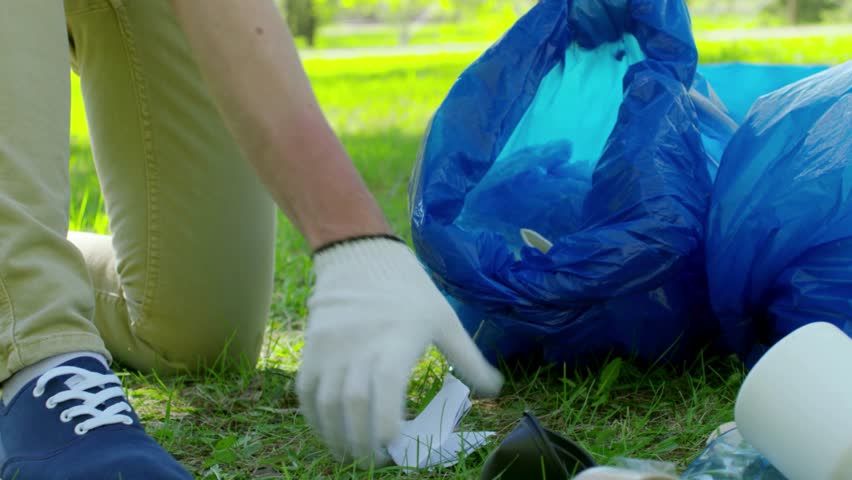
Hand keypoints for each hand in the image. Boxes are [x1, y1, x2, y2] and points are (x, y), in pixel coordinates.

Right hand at [296, 237, 503, 466]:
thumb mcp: (445, 319)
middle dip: (362, 441)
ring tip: (350, 455)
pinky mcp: (312, 347)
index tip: (395, 443)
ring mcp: (331, 347)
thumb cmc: (409, 291)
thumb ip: (468, 358)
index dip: (386, 420)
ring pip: (327, 402)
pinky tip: (327, 432)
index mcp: (397, 340)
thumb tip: (496, 389)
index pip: (386, 386)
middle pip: (353, 404)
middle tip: (375, 461)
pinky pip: (306, 390)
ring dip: (336, 436)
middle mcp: (360, 346)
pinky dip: (313, 417)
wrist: (362, 257)